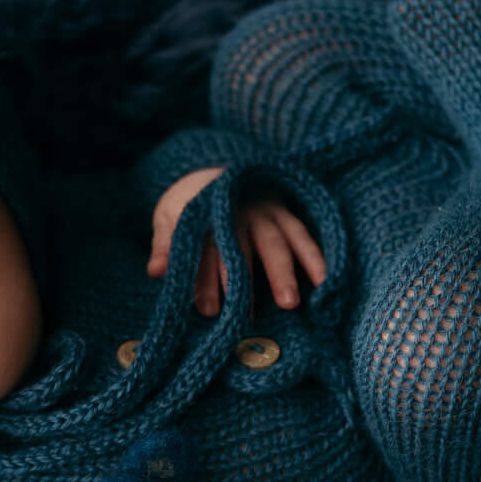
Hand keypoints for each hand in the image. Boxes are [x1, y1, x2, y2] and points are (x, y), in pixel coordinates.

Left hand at [147, 168, 327, 315]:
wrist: (213, 165)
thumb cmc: (187, 201)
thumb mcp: (168, 216)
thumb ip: (164, 244)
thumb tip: (155, 272)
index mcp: (206, 213)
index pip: (205, 251)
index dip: (205, 280)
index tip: (207, 310)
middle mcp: (237, 211)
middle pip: (241, 249)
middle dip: (243, 282)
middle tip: (245, 316)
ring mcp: (264, 211)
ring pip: (275, 242)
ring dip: (285, 272)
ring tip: (291, 303)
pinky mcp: (284, 212)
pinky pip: (301, 233)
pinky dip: (314, 255)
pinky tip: (324, 279)